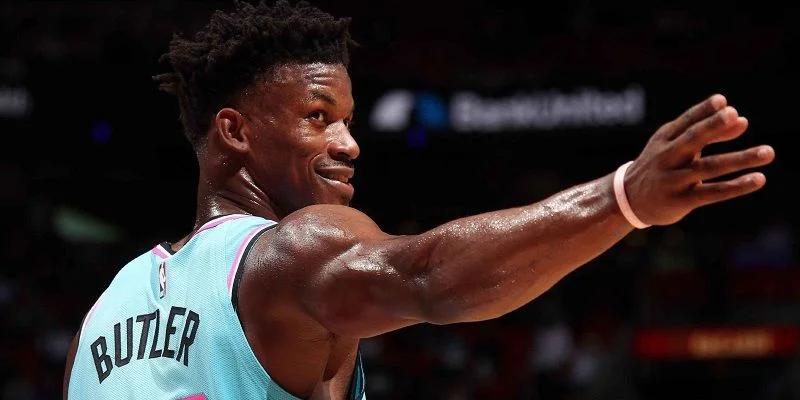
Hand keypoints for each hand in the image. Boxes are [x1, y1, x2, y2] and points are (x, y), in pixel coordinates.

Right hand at [624, 94, 774, 225]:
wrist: (628, 199)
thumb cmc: (660, 166)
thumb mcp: (678, 147)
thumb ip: (711, 133)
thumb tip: (743, 121)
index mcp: (664, 139)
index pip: (685, 122)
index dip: (703, 111)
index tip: (722, 101)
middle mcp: (666, 157)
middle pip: (691, 140)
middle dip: (712, 128)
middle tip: (734, 116)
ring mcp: (672, 179)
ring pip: (708, 167)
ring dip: (739, 159)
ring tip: (768, 152)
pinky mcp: (680, 201)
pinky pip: (712, 193)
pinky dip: (736, 186)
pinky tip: (758, 179)